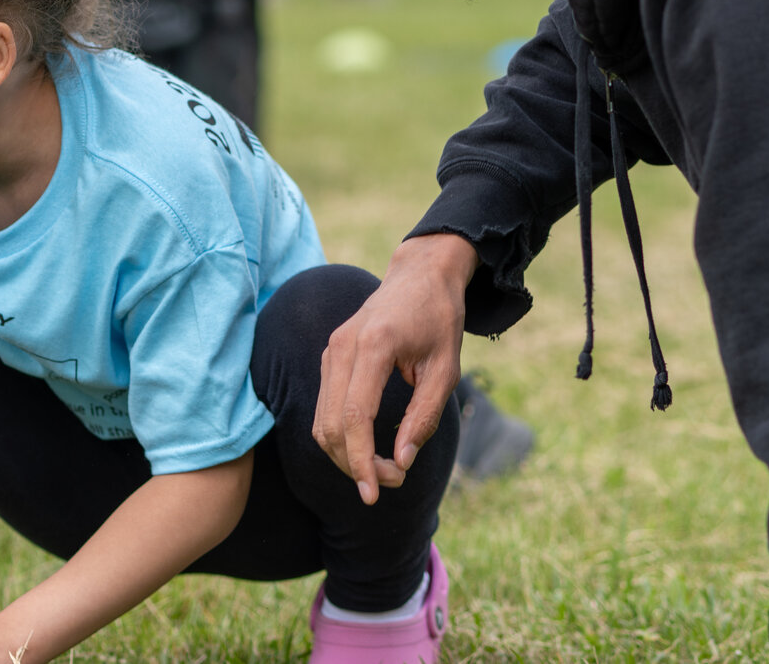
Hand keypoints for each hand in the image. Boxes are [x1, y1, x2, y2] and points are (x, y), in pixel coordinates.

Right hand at [313, 233, 475, 503]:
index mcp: (374, 345)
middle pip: (331, 425)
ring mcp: (331, 349)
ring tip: (385, 469)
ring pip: (322, 421)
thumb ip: (424, 416)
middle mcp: (342, 346)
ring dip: (346, 455)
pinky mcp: (330, 356)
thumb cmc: (439, 319)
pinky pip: (325, 408)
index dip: (361, 461)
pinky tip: (368, 449)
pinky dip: (341, 437)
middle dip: (356, 464)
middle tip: (393, 481)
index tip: (375, 493)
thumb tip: (402, 461)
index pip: (354, 416)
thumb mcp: (446, 370)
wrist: (420, 275)